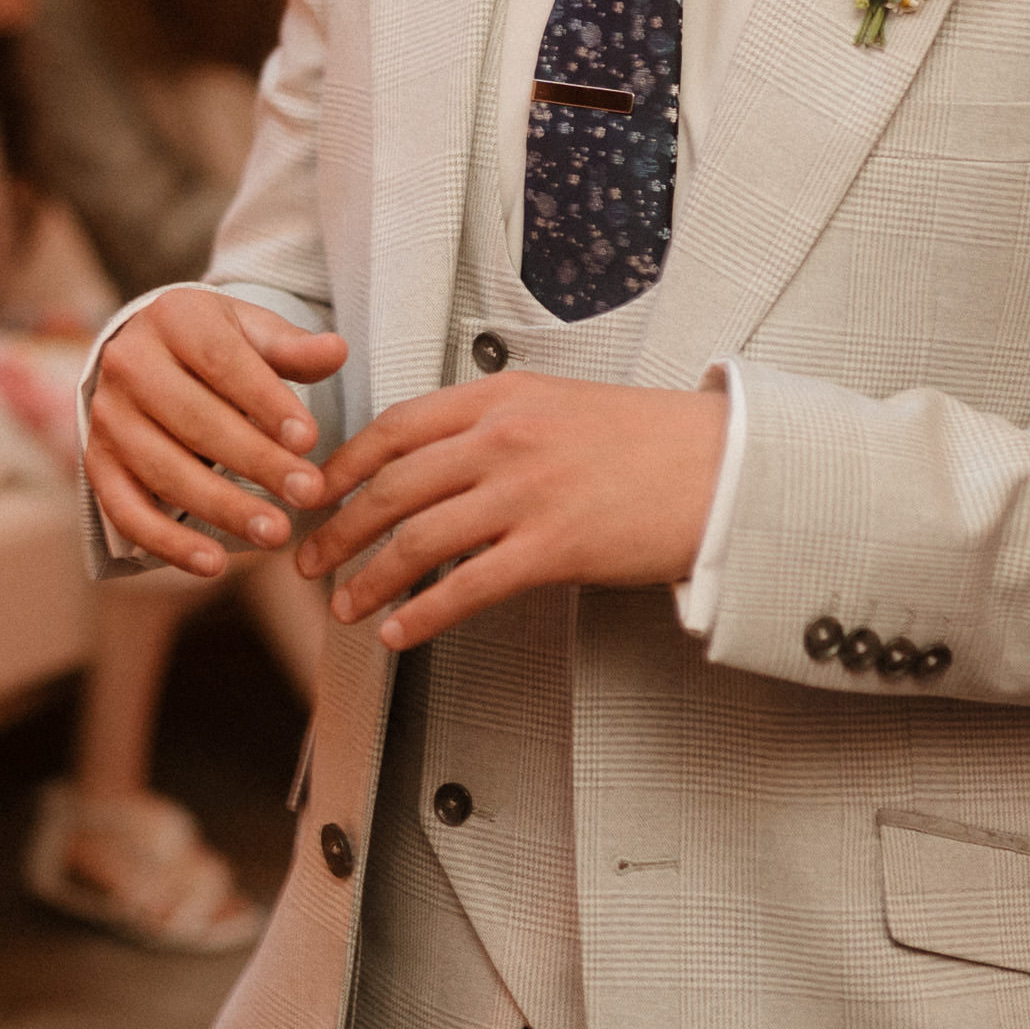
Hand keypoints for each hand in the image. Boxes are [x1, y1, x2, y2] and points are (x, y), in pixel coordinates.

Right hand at [85, 288, 347, 576]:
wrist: (141, 353)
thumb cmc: (212, 344)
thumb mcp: (250, 331)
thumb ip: (291, 347)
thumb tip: (337, 351)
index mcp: (173, 319)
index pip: (222, 362)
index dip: (266, 402)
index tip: (310, 440)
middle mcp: (129, 365)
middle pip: (195, 421)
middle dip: (256, 462)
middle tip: (308, 494)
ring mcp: (108, 419)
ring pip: (164, 471)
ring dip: (222, 507)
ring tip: (276, 532)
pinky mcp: (99, 464)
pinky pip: (127, 511)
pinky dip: (168, 542)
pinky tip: (212, 564)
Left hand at [297, 372, 725, 648]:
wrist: (722, 465)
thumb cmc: (647, 440)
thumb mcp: (559, 403)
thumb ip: (495, 422)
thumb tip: (432, 458)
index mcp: (501, 395)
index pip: (395, 426)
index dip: (342, 466)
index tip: (314, 496)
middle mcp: (506, 437)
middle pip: (392, 486)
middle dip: (336, 530)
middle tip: (308, 563)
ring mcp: (528, 492)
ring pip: (417, 539)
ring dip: (367, 578)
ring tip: (343, 608)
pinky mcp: (555, 547)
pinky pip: (467, 587)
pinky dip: (422, 614)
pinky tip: (399, 633)